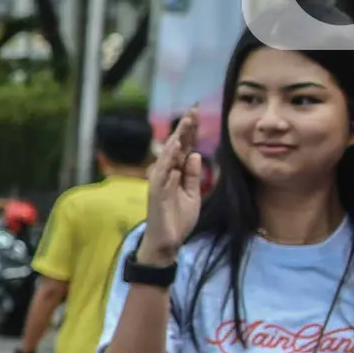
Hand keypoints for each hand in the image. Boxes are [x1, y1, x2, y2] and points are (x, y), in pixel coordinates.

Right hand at [142, 108, 202, 261]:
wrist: (168, 242)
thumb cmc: (178, 219)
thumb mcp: (193, 194)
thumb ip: (193, 175)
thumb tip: (196, 154)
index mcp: (176, 173)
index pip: (184, 148)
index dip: (190, 132)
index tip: (197, 114)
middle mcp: (166, 174)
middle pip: (175, 147)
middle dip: (184, 129)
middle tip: (192, 110)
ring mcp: (160, 183)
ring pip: (168, 157)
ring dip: (176, 140)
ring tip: (185, 125)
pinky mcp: (156, 193)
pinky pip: (162, 175)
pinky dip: (168, 161)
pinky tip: (176, 149)